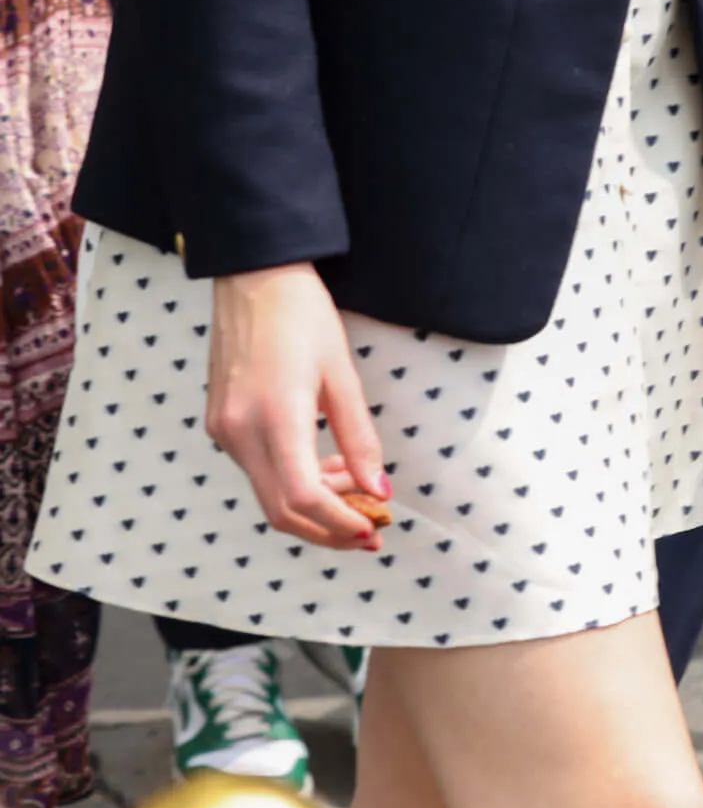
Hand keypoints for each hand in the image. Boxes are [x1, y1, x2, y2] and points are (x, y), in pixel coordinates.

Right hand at [206, 265, 388, 549]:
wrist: (254, 278)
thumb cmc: (303, 316)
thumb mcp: (342, 375)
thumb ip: (359, 438)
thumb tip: (378, 488)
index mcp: (274, 418)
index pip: (302, 498)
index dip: (338, 524)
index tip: (372, 530)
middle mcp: (240, 432)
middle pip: (281, 510)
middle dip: (329, 528)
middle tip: (371, 526)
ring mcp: (224, 430)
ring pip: (269, 493)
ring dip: (314, 503)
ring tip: (357, 487)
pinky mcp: (220, 424)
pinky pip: (257, 469)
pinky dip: (293, 479)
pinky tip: (325, 464)